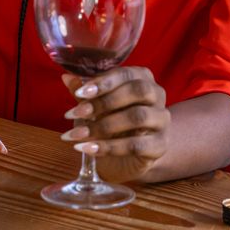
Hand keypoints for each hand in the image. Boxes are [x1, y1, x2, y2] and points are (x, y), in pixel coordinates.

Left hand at [60, 67, 169, 183]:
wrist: (128, 155)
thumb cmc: (112, 121)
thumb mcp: (95, 106)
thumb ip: (84, 93)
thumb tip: (67, 78)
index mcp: (142, 77)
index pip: (126, 74)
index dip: (103, 82)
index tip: (79, 93)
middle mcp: (157, 95)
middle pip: (137, 91)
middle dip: (104, 102)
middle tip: (76, 114)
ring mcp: (162, 120)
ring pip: (138, 117)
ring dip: (102, 126)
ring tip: (76, 135)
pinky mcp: (160, 145)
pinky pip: (136, 145)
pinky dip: (109, 147)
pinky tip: (88, 149)